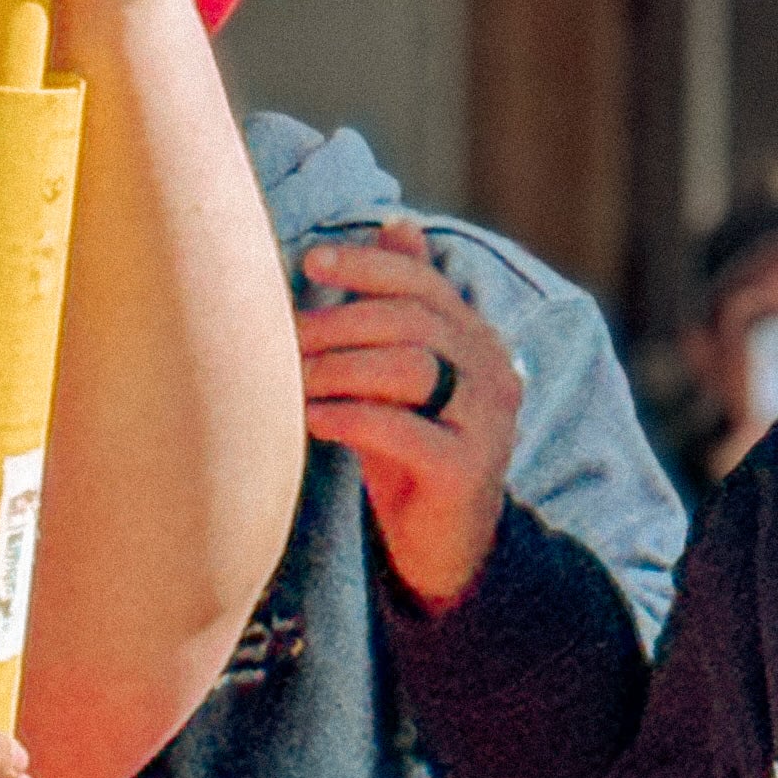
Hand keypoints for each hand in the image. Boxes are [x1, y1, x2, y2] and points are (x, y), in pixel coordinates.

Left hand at [298, 222, 525, 608]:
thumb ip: (401, 308)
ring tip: (291, 380)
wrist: (443, 551)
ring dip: (336, 367)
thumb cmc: (410, 453)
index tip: (311, 263)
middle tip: (283, 338)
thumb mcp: (405, 375)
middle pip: (412, 320)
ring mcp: (487, 422)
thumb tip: (396, 225)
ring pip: (408, 366)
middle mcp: (494, 372)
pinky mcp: (465, 471)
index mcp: (479, 341)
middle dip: (338, 321)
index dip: (367, 266)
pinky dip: (347, 416)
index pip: (424, 283)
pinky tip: (310, 419)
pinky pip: (400, 428)